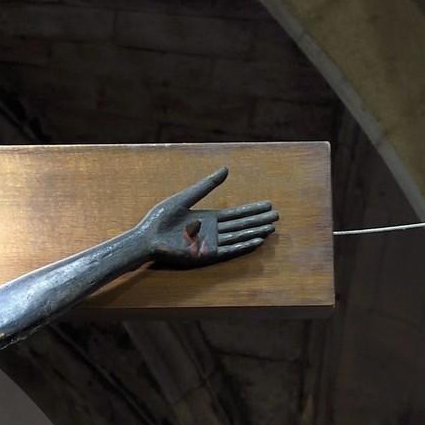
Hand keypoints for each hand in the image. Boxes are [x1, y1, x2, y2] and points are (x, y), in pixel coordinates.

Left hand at [141, 166, 277, 266]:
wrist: (147, 238)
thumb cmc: (161, 218)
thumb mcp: (186, 197)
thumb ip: (207, 186)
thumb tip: (226, 169)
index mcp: (207, 218)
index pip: (235, 214)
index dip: (251, 209)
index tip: (267, 204)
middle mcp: (211, 231)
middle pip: (240, 225)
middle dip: (258, 221)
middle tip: (277, 216)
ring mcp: (209, 243)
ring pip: (238, 237)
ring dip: (254, 232)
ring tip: (271, 229)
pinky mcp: (205, 255)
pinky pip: (228, 250)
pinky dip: (242, 246)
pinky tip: (256, 241)